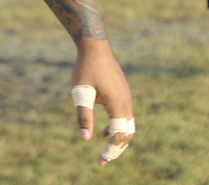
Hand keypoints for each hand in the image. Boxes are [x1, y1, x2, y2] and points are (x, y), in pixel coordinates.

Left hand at [71, 41, 134, 165]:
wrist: (94, 45)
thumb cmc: (86, 68)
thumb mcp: (81, 94)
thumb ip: (83, 117)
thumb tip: (85, 139)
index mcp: (118, 103)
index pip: (119, 134)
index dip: (111, 151)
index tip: (99, 162)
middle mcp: (126, 101)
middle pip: (127, 133)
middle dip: (116, 149)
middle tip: (102, 161)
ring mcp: (126, 96)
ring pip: (127, 125)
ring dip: (117, 138)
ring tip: (103, 151)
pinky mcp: (122, 92)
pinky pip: (123, 115)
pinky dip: (116, 127)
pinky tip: (101, 131)